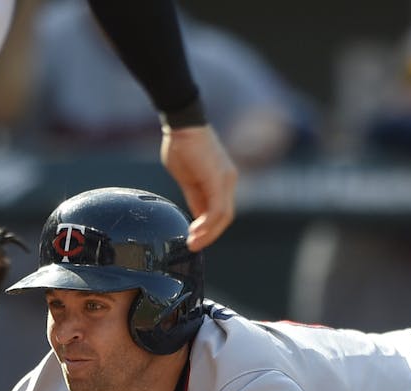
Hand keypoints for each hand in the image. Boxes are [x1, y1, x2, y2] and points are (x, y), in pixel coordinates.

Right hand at [160, 125, 237, 251]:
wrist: (183, 124)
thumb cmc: (181, 146)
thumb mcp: (187, 178)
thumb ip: (194, 197)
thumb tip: (197, 217)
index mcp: (222, 180)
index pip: (221, 211)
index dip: (210, 227)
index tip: (195, 237)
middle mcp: (228, 181)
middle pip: (226, 217)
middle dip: (210, 234)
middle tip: (194, 246)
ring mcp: (226, 180)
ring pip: (224, 216)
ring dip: (209, 233)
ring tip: (193, 243)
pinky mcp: (218, 180)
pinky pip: (217, 209)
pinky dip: (208, 224)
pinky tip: (195, 231)